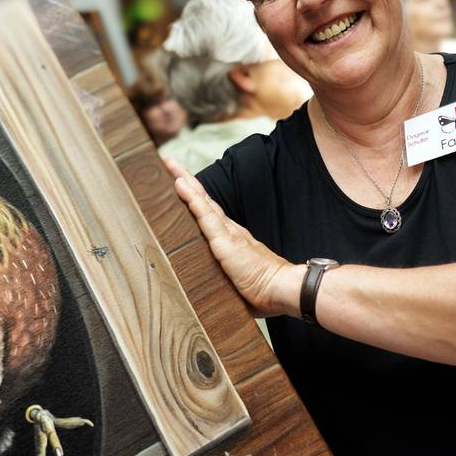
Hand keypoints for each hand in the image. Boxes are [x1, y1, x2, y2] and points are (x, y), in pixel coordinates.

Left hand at [165, 159, 291, 316]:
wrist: (284, 289)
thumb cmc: (265, 292)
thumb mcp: (240, 282)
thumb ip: (230, 278)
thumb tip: (217, 290)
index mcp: (233, 238)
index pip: (210, 213)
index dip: (196, 198)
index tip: (183, 184)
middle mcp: (230, 230)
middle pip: (204, 200)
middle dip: (187, 181)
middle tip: (171, 164)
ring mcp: (227, 232)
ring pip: (202, 201)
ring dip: (186, 181)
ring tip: (171, 165)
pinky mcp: (224, 240)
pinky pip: (203, 213)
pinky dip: (191, 197)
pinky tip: (180, 184)